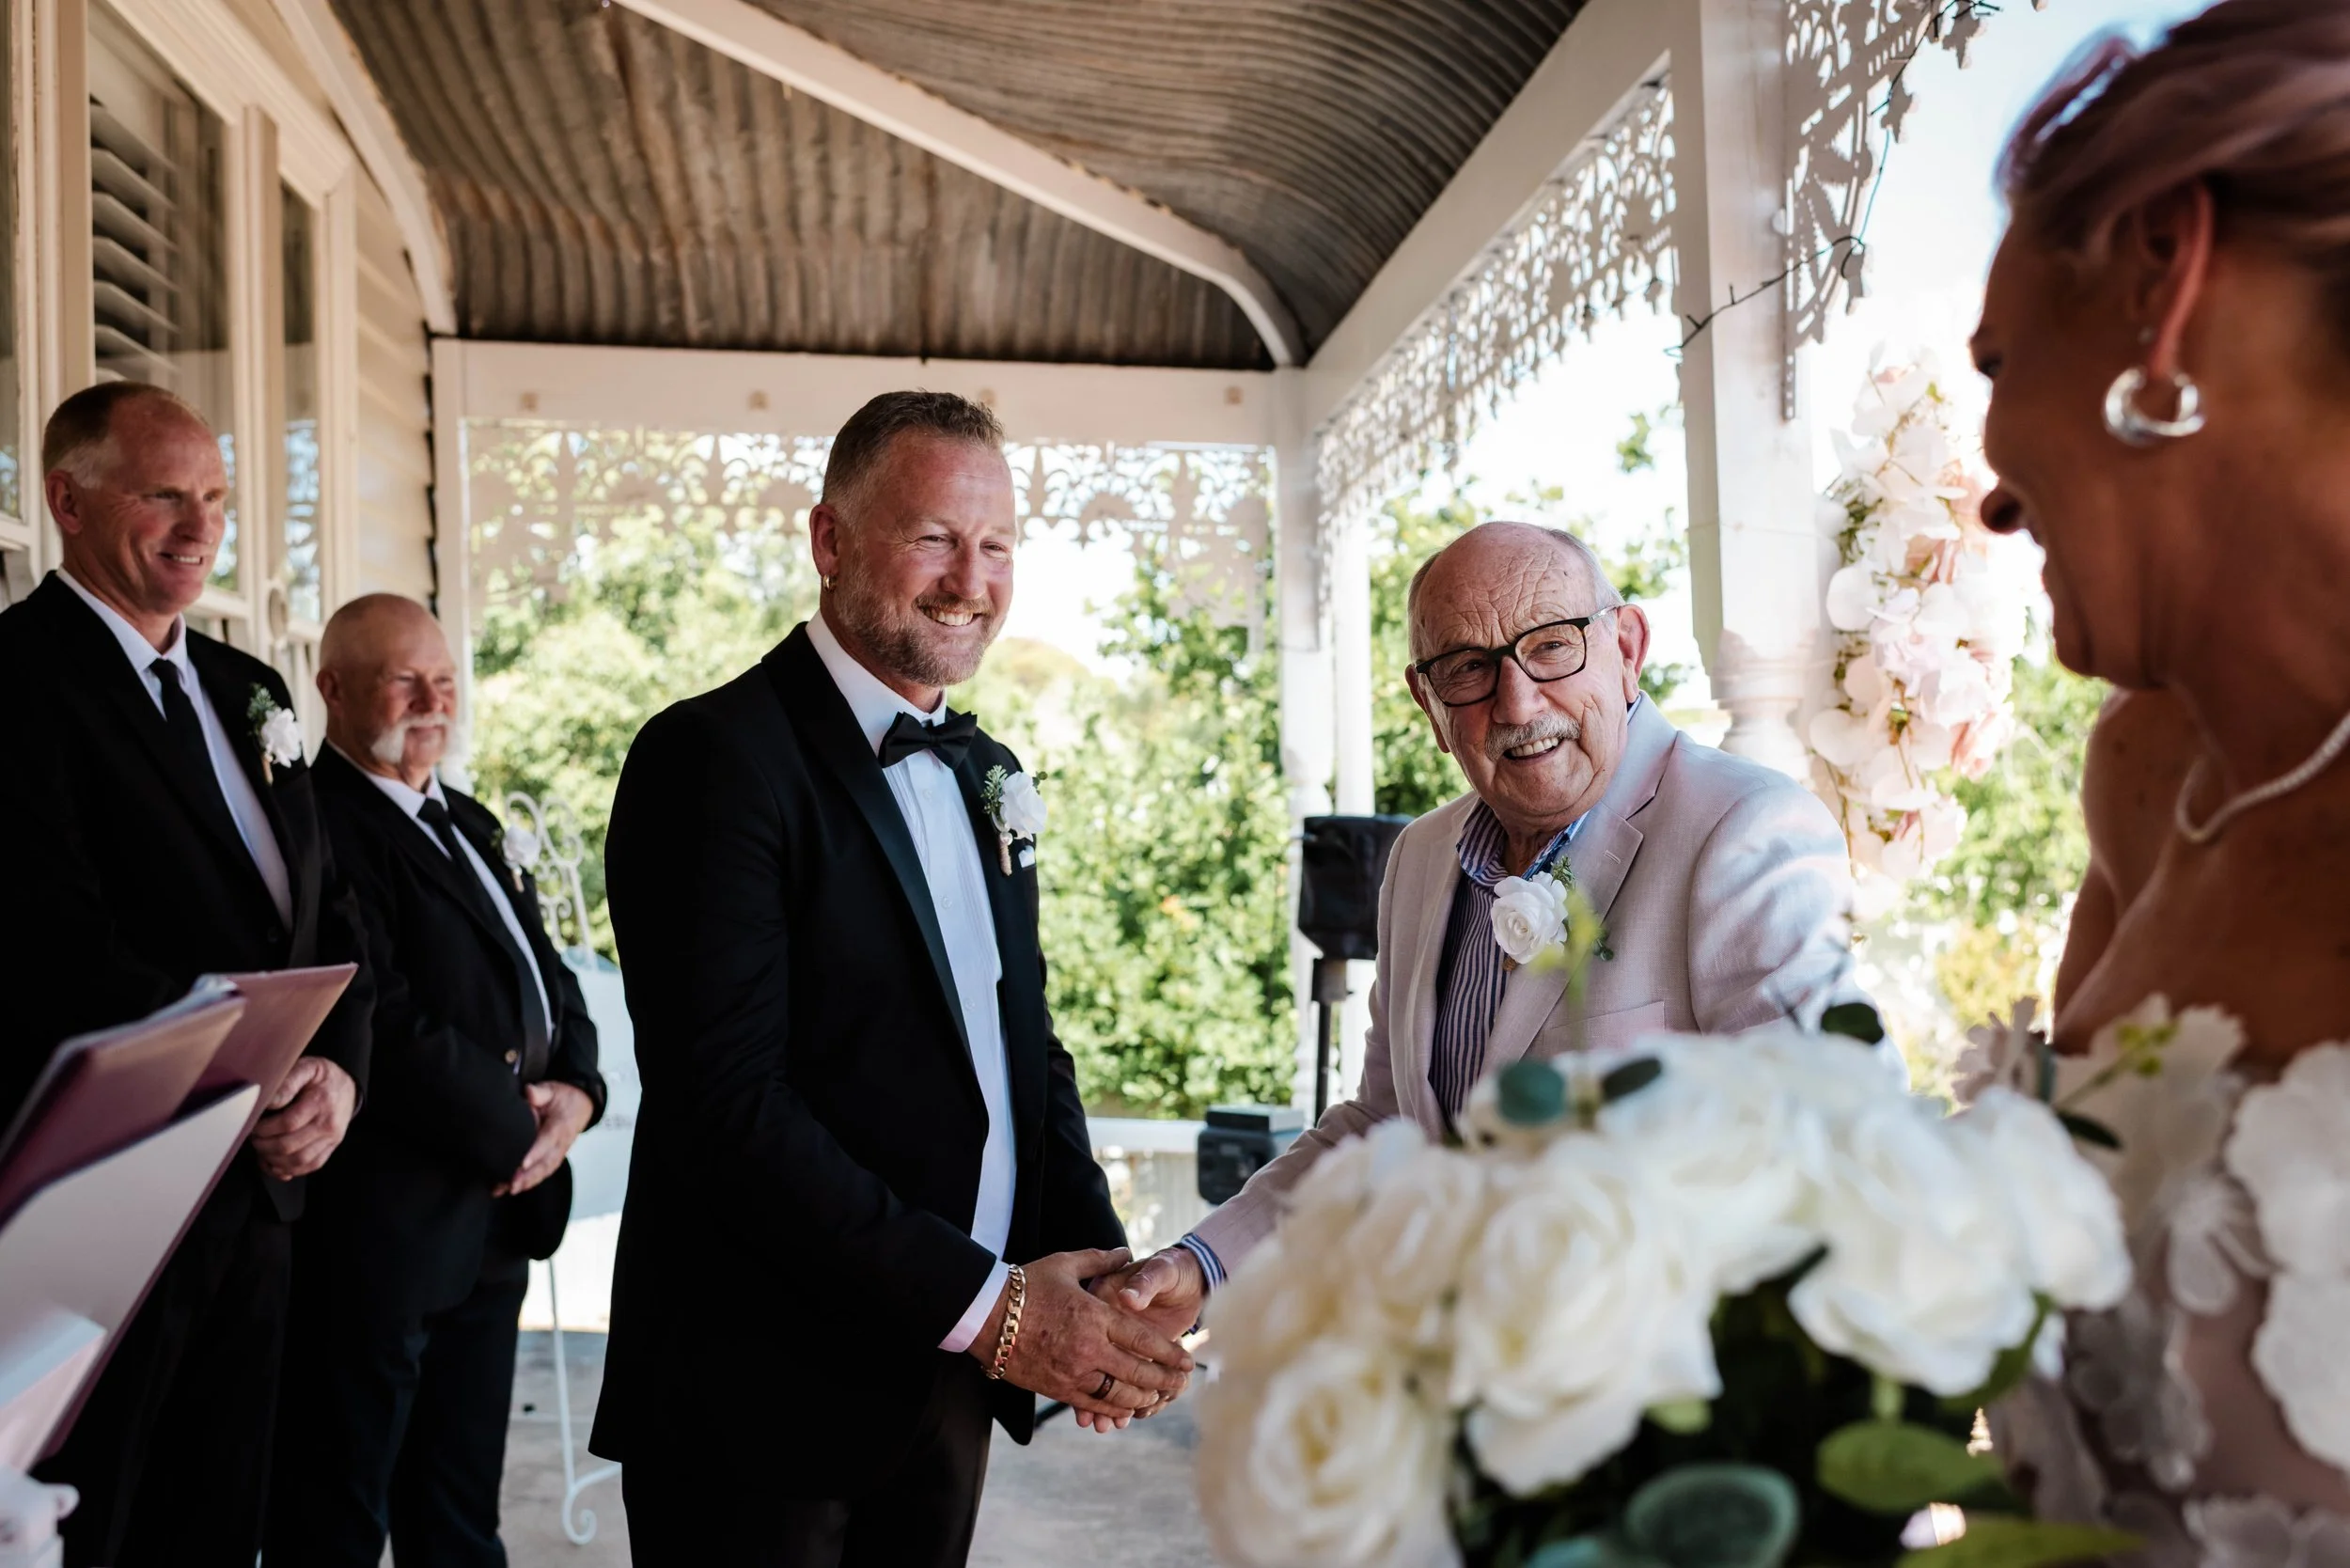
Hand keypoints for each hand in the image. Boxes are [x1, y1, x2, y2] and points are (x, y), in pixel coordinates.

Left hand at [251, 1058, 357, 1179]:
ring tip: (262, 1149)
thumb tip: (270, 1102)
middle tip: (254, 1138)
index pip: (288, 1124)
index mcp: (321, 1102)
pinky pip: (309, 1167)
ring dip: (273, 1160)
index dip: (264, 1128)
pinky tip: (274, 1163)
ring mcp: (331, 1139)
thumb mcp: (307, 1067)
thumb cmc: (323, 1078)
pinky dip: (288, 1170)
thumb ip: (288, 1082)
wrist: (347, 1088)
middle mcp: (328, 1124)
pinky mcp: (331, 1148)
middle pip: (289, 1146)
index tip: (253, 1125)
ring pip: (297, 1161)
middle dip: (263, 1145)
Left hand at [496, 1081, 593, 1196]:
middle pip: (546, 1162)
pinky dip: (531, 1182)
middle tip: (511, 1184)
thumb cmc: (563, 1098)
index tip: (523, 1163)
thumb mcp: (552, 1090)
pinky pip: (544, 1172)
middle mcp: (561, 1142)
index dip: (536, 1152)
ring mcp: (559, 1152)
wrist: (581, 1104)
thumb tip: (530, 1093)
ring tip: (509, 1189)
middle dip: (529, 1175)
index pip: (548, 1140)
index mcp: (561, 1125)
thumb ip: (540, 1092)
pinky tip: (515, 1188)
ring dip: (528, 1182)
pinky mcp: (554, 1157)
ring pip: (545, 1170)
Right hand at [968, 1249, 1192, 1422]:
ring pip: (1118, 1394)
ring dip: (1143, 1399)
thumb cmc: (1024, 1285)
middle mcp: (1089, 1347)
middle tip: (1183, 1385)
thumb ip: (1100, 1261)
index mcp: (1095, 1316)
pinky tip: (1125, 1410)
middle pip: (1138, 1372)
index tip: (1188, 1359)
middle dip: (1165, 1381)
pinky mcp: (1056, 1388)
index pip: (1143, 1340)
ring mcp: (1073, 1372)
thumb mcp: (1065, 1264)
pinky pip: (1092, 1404)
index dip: (1169, 1353)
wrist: (984, 1314)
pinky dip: (1113, 1410)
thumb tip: (1126, 1252)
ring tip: (1158, 1399)